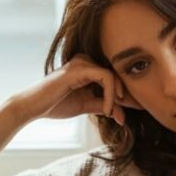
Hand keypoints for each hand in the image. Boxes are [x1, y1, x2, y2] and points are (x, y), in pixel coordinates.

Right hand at [15, 54, 142, 125]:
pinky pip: (105, 78)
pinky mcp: (80, 68)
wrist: (34, 108)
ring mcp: (83, 62)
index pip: (115, 77)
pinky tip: (108, 109)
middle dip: (129, 94)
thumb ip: (104, 106)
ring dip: (118, 97)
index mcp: (89, 67)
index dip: (128, 93)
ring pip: (114, 75)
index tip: (140, 107)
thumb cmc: (56, 105)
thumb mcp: (87, 106)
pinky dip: (111, 95)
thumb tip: (123, 115)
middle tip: (141, 108)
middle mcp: (87, 60)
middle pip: (117, 74)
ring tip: (115, 114)